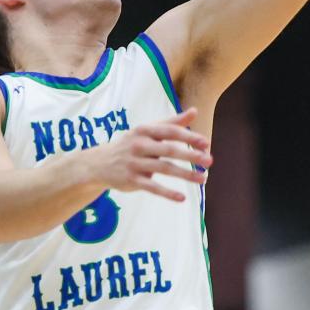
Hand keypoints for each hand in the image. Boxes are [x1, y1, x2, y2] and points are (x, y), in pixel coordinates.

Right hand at [88, 107, 211, 201]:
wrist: (99, 163)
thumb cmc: (131, 144)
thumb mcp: (148, 130)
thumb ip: (172, 122)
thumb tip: (194, 111)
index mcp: (145, 131)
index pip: (170, 132)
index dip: (189, 137)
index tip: (206, 143)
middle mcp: (139, 145)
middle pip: (169, 150)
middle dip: (191, 155)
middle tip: (210, 161)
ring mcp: (135, 163)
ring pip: (164, 169)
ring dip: (186, 174)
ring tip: (204, 179)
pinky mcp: (132, 180)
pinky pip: (152, 188)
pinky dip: (167, 193)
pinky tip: (182, 198)